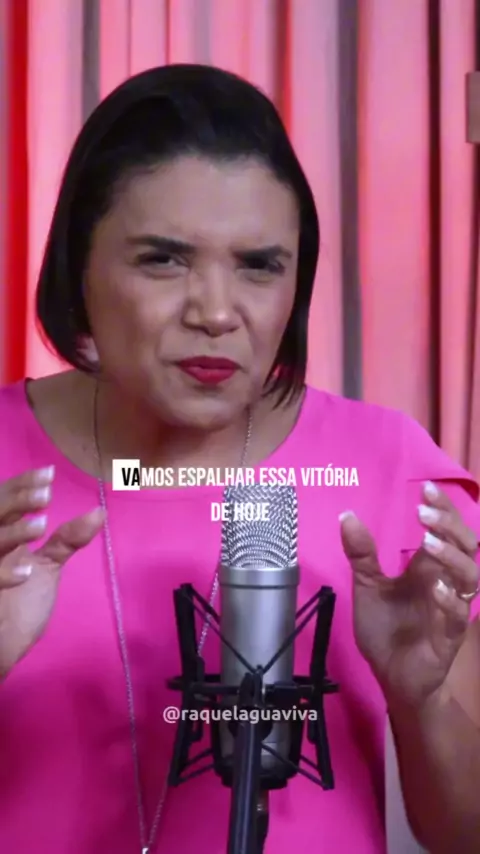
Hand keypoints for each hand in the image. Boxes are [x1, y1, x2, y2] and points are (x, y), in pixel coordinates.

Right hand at [0, 466, 103, 678]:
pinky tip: (27, 572)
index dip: (23, 485)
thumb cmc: (19, 605)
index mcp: (0, 535)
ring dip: (13, 533)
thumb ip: (67, 539)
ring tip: (40, 525)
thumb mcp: (45, 567)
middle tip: (45, 495)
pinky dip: (4, 573)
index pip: (4, 499)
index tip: (49, 475)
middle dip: (17, 501)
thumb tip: (100, 512)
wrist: (1, 647)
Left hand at [340, 481, 478, 706]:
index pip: (446, 530)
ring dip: (451, 557)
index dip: (442, 510)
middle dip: (449, 525)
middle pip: (466, 545)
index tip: (426, 489)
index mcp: (427, 567)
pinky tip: (435, 588)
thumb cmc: (386, 629)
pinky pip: (458, 616)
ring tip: (427, 542)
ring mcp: (449, 609)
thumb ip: (361, 554)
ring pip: (469, 576)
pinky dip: (450, 600)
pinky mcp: (448, 637)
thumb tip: (346, 515)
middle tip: (423, 512)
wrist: (390, 676)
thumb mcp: (367, 586)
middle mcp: (444, 582)